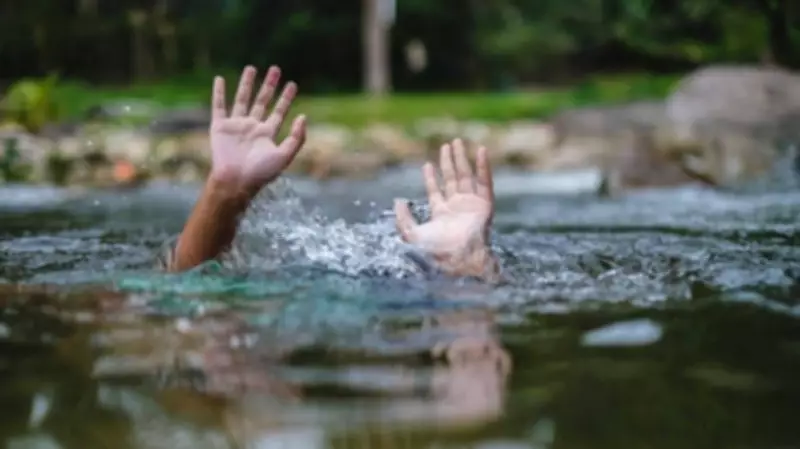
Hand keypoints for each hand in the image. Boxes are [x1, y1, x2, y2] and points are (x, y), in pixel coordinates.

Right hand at [209, 65, 305, 195]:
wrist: (235, 181)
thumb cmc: (261, 173)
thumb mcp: (285, 156)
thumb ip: (297, 138)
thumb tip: (304, 116)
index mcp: (267, 134)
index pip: (279, 112)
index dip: (286, 98)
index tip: (292, 84)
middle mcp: (252, 128)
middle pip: (262, 101)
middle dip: (269, 86)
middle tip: (276, 69)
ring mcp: (236, 126)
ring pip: (242, 99)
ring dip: (247, 84)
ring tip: (252, 68)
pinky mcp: (220, 127)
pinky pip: (218, 106)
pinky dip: (219, 93)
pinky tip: (220, 79)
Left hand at [394, 139, 496, 276]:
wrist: (459, 257)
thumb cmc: (435, 250)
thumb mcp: (412, 235)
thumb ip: (402, 218)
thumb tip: (399, 200)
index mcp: (441, 214)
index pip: (436, 191)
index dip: (431, 177)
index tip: (427, 164)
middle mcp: (457, 208)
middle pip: (452, 179)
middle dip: (448, 162)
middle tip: (447, 145)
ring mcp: (471, 205)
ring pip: (466, 176)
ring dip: (462, 159)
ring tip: (457, 142)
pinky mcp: (485, 205)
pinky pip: (485, 182)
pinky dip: (483, 167)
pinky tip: (481, 151)